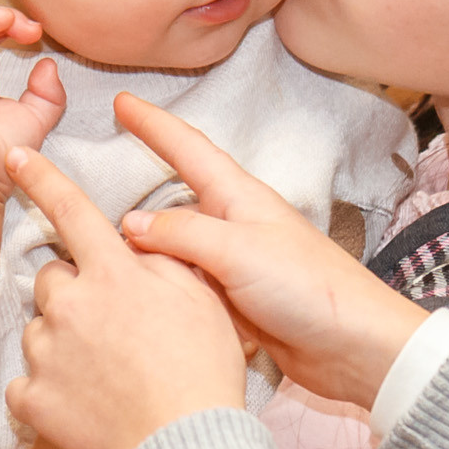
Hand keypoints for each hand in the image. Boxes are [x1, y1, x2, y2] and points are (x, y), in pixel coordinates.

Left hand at [1, 148, 250, 448]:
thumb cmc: (204, 371)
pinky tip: (80, 403)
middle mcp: (70, 305)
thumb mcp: (201, 298)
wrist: (184, 447)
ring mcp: (46, 353)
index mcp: (113, 274)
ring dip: (62, 341)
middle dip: (73, 292)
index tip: (14, 155)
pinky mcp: (32, 398)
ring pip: (39, 330)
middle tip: (110, 326)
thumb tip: (136, 239)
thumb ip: (163, 259)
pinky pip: (26, 383)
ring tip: (104, 373)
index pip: (71, 210)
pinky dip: (47, 390)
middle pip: (52, 279)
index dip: (42, 178)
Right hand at [106, 95, 426, 408]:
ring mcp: (234, 265)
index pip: (188, 148)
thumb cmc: (310, 289)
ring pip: (174, 248)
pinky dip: (163, 287)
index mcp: (239, 198)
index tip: (123, 101)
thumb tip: (129, 224)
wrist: (354, 348)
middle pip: (174, 199)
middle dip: (138, 188)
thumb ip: (181, 234)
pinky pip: (186, 286)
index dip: (153, 124)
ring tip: (99, 246)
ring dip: (143, 247)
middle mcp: (234, 225)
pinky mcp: (235, 303)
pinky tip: (137, 294)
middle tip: (94, 181)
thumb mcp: (239, 251)